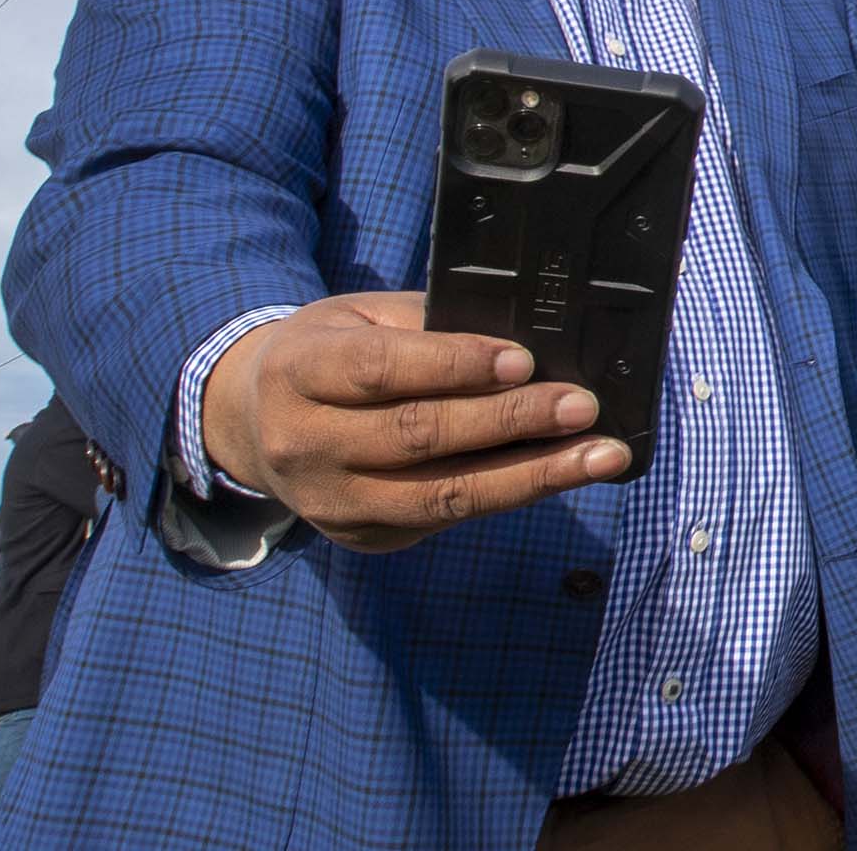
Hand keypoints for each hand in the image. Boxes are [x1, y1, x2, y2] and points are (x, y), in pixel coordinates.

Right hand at [202, 292, 627, 551]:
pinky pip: (446, 518)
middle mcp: (306, 443)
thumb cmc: (329, 354)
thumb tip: (524, 345)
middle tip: (583, 405)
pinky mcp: (363, 537)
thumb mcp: (358, 318)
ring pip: (442, 494)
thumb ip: (427, 325)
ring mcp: (332, 502)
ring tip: (600, 456)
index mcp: (297, 371)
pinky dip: (511, 495)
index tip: (524, 360)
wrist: (256, 425)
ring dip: (532, 476)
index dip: (454, 365)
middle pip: (417, 436)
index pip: (380, 371)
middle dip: (511, 421)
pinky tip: (561, 474)